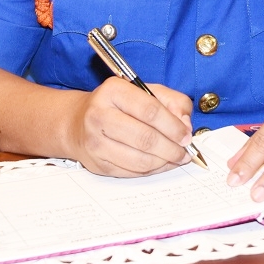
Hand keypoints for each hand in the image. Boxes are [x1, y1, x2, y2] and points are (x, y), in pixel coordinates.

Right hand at [68, 77, 194, 176]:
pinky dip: (152, 171)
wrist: (77, 122)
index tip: (186, 135)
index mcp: (113, 90)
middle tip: (185, 151)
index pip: (150, 110)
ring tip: (176, 158)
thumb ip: (172, 101)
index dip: (173, 126)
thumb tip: (185, 125)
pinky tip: (161, 163)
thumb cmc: (117, 105)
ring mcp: (96, 142)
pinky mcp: (97, 164)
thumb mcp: (145, 91)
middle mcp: (99, 115)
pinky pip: (132, 172)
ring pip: (140, 160)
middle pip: (145, 138)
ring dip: (164, 162)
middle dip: (172, 148)